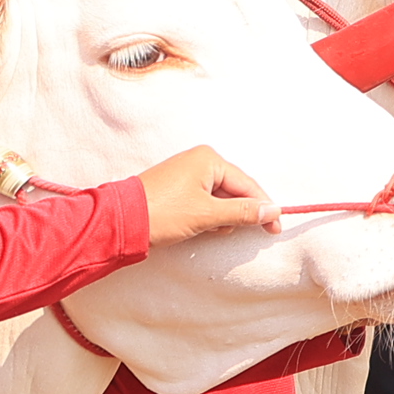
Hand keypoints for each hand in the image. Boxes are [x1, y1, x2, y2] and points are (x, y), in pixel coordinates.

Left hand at [136, 144, 277, 245]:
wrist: (119, 222)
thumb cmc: (163, 214)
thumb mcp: (207, 215)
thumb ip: (242, 212)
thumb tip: (273, 211)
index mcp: (209, 159)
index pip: (247, 184)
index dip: (263, 208)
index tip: (275, 229)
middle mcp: (199, 160)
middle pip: (234, 190)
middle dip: (236, 214)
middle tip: (233, 233)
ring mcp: (186, 173)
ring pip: (219, 198)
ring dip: (220, 218)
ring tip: (208, 231)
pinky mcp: (176, 188)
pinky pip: (203, 200)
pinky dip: (207, 216)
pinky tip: (200, 228)